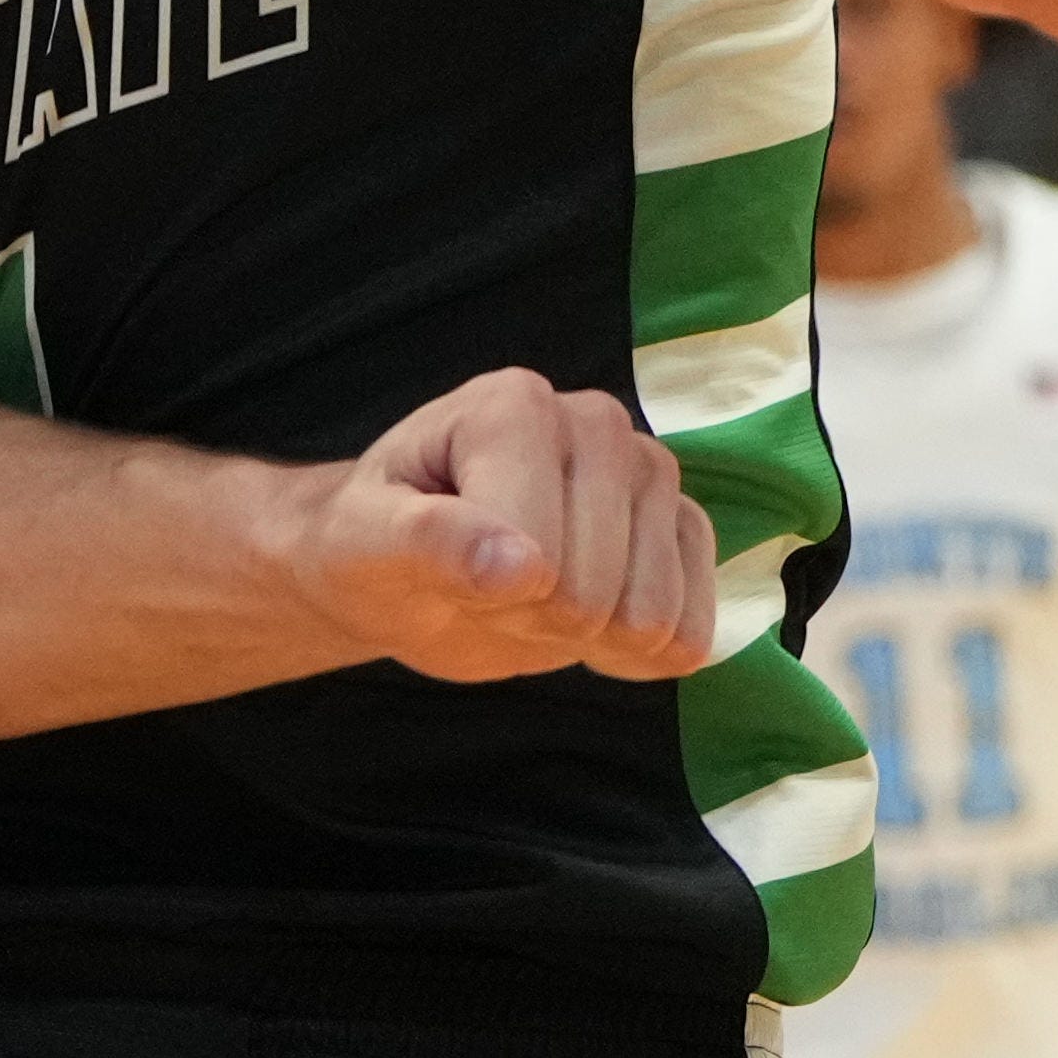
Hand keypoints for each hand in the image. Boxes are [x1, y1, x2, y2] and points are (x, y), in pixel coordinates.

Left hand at [298, 369, 719, 686]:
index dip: (487, 592)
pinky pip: (693, 628)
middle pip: (595, 589)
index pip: (538, 555)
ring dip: (581, 636)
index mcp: (514, 406)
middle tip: (483, 586)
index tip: (444, 565)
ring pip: (650, 613)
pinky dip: (637, 652)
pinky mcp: (683, 527)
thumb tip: (524, 566)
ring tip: (529, 595)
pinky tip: (587, 624)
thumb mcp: (365, 545)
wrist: (404, 575)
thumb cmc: (373, 549)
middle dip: (532, 614)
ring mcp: (650, 472)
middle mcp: (596, 422)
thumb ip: (432, 544)